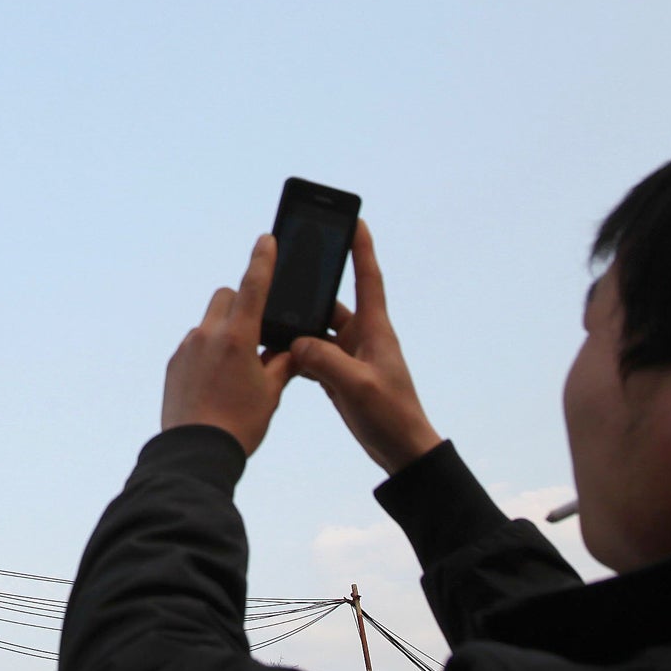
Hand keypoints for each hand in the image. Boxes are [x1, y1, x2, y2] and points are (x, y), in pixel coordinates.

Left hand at [161, 236, 292, 456]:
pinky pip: (194, 345)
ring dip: (224, 332)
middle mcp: (208, 335)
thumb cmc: (239, 424)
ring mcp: (187, 348)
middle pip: (226, 298)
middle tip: (257, 332)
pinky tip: (216, 382)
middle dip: (242, 304)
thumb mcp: (271, 393)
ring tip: (236, 369)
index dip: (263, 260)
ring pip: (209, 323)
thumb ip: (282, 364)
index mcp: (237, 337)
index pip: (253, 286)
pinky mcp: (174, 363)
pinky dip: (208, 352)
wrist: (195, 452)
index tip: (267, 240)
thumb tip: (292, 350)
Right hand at [284, 221, 441, 474]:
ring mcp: (349, 354)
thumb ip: (325, 360)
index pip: (368, 277)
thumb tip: (296, 342)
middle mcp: (362, 336)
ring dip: (296, 328)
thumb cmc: (391, 415)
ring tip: (269, 320)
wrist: (401, 451)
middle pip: (329, 303)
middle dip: (308, 291)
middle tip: (284, 273)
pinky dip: (294, 354)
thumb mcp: (356, 385)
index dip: (361, 247)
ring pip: (315, 331)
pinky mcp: (339, 373)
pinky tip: (274, 355)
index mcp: (375, 329)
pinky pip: (311, 354)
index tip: (355, 219)